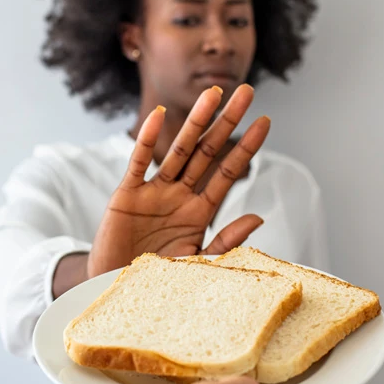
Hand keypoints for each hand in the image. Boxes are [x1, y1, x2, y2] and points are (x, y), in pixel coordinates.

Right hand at [87, 83, 269, 277]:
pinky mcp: (127, 196)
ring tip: (214, 93)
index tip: (265, 123)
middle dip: (228, 122)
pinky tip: (160, 116)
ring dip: (197, 121)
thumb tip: (258, 217)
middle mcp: (179, 196)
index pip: (228, 173)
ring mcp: (153, 193)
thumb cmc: (159, 281)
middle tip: (247, 92)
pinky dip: (147, 140)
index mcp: (199, 212)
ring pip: (179, 150)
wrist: (117, 291)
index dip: (246, 148)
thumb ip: (226, 241)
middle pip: (208, 152)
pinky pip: (138, 163)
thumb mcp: (198, 263)